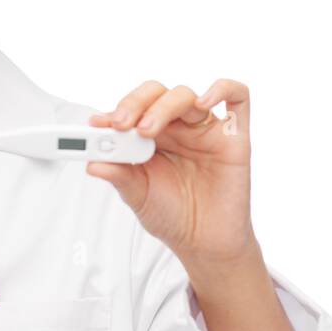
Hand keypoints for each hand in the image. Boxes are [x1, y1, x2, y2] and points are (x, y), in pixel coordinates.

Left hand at [87, 79, 256, 266]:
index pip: (133, 108)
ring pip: (186, 96)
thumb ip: (119, 176)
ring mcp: (205, 130)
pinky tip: (205, 102)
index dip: (115, 111)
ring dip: (162, 107)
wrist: (205, 242)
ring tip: (146, 130)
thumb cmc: (171, 214)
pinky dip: (223, 89)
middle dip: (135, 103)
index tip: (97, 124)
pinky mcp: (235, 138)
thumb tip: (93, 163)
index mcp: (151, 137)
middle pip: (157, 94)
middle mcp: (177, 128)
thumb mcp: (137, 196)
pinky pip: (238, 98)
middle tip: (121, 123)